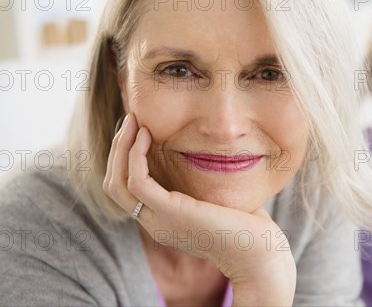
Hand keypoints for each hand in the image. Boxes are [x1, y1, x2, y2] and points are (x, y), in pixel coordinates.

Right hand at [103, 113, 296, 304]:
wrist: (257, 250)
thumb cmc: (245, 223)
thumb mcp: (212, 200)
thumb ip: (197, 184)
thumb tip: (198, 156)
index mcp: (161, 220)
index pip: (124, 190)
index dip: (123, 158)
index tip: (136, 131)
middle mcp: (153, 223)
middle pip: (113, 185)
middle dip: (117, 149)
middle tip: (129, 120)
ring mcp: (159, 221)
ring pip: (117, 183)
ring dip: (121, 148)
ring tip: (133, 121)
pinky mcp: (171, 212)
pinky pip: (138, 181)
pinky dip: (136, 155)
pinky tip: (146, 135)